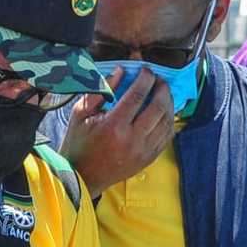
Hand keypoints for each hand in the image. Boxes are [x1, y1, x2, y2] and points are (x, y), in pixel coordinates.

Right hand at [59, 66, 174, 198]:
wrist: (81, 176)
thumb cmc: (78, 143)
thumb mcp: (80, 113)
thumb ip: (100, 90)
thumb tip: (120, 71)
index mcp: (113, 125)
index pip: (138, 94)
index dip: (145, 78)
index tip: (146, 70)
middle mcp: (132, 138)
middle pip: (158, 106)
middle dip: (162, 87)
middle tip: (158, 79)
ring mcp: (143, 150)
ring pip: (167, 120)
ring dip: (168, 102)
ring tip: (162, 92)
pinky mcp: (149, 158)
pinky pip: (167, 135)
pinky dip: (169, 120)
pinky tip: (164, 111)